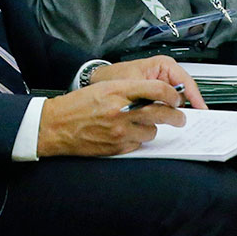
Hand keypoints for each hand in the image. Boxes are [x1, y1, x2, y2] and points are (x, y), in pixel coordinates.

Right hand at [37, 78, 187, 156]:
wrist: (56, 125)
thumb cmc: (78, 105)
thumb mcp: (104, 88)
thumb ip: (130, 89)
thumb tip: (155, 94)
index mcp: (118, 91)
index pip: (156, 90)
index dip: (172, 94)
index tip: (176, 98)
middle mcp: (121, 111)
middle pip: (161, 113)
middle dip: (175, 116)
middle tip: (180, 117)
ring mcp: (120, 131)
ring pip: (152, 131)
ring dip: (152, 128)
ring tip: (141, 125)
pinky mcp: (117, 147)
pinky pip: (139, 144)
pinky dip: (137, 140)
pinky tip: (127, 134)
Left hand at [89, 54, 206, 110]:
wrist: (101, 81)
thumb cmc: (115, 77)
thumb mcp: (133, 83)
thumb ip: (150, 94)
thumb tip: (163, 106)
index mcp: (164, 65)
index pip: (186, 81)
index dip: (195, 97)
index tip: (201, 109)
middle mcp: (166, 74)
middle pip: (184, 93)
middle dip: (187, 106)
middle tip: (189, 120)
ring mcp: (162, 86)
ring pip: (177, 101)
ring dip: (176, 112)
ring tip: (178, 122)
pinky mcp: (158, 96)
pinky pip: (168, 105)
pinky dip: (167, 114)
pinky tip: (166, 121)